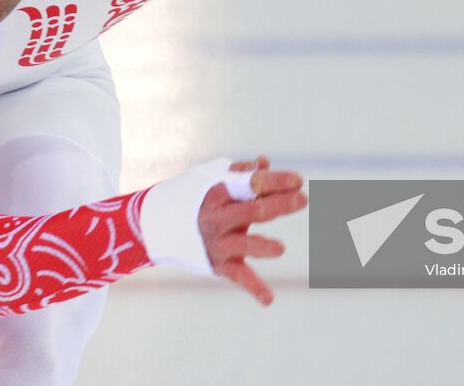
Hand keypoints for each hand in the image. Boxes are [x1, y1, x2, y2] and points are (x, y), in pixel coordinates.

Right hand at [198, 155, 306, 305]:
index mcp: (220, 192)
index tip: (298, 180)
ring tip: (280, 249)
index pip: (251, 184)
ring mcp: (219, 242)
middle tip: (302, 199)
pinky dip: (254, 289)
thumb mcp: (215, 180)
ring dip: (261, 247)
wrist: (161, 225)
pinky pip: (239, 277)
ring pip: (244, 245)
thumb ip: (242, 173)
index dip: (275, 181)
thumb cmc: (201, 198)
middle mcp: (219, 217)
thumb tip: (265, 162)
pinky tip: (269, 300)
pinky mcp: (220, 265)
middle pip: (252, 210)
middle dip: (278, 204)